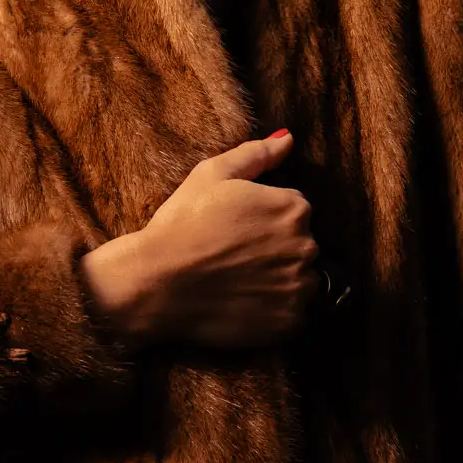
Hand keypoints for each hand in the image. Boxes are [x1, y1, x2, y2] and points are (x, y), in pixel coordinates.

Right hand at [79, 130, 319, 350]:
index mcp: (294, 207)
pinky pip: (293, 317)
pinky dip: (274, 313)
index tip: (236, 232)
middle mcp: (306, 246)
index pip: (293, 212)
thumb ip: (256, 154)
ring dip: (279, 283)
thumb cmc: (182, 224)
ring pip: (300, 283)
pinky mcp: (289, 323)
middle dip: (275, 252)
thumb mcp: (212, 175)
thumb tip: (287, 138)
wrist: (156, 283)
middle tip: (234, 259)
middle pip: (300, 248)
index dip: (263, 222)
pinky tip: (243, 305)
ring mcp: (299, 288)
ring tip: (239, 283)